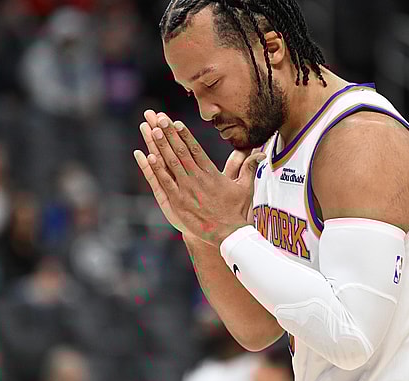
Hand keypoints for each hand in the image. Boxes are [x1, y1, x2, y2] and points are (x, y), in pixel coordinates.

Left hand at [134, 111, 264, 245]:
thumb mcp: (245, 187)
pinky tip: (148, 156)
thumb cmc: (236, 211)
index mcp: (211, 173)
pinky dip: (156, 169)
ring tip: (151, 130)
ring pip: (170, 163)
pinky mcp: (178, 202)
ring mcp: (186, 190)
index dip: (184, 135)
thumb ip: (248, 167)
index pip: (196, 149)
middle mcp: (197, 179)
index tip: (175, 122)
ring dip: (160, 146)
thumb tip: (261, 153)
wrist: (228, 235)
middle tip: (159, 118)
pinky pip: (164, 182)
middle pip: (181, 151)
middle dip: (169, 134)